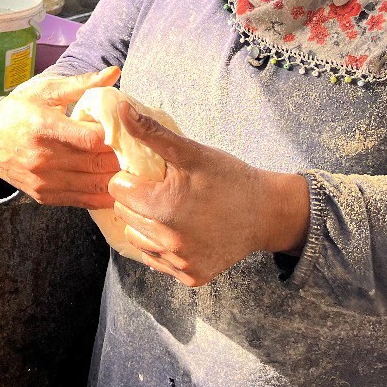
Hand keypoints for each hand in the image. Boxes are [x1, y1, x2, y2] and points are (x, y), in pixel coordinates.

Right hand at [0, 67, 122, 208]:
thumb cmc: (19, 109)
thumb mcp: (46, 90)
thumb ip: (82, 84)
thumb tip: (114, 72)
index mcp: (44, 127)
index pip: (91, 139)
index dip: (114, 135)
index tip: (126, 128)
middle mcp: (43, 158)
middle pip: (96, 163)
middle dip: (121, 158)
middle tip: (138, 149)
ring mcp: (43, 180)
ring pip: (93, 185)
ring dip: (117, 178)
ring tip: (133, 168)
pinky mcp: (44, 196)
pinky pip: (82, 200)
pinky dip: (103, 195)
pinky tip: (117, 186)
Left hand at [108, 103, 310, 286]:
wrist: (268, 213)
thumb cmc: (230, 178)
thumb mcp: (193, 152)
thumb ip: (152, 133)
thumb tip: (121, 110)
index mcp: (165, 207)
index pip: (118, 189)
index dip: (131, 177)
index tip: (152, 174)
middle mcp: (169, 242)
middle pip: (124, 214)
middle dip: (136, 199)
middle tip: (162, 189)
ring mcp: (180, 263)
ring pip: (136, 239)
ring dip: (145, 223)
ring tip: (171, 209)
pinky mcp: (191, 277)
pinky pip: (156, 260)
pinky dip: (161, 245)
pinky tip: (181, 230)